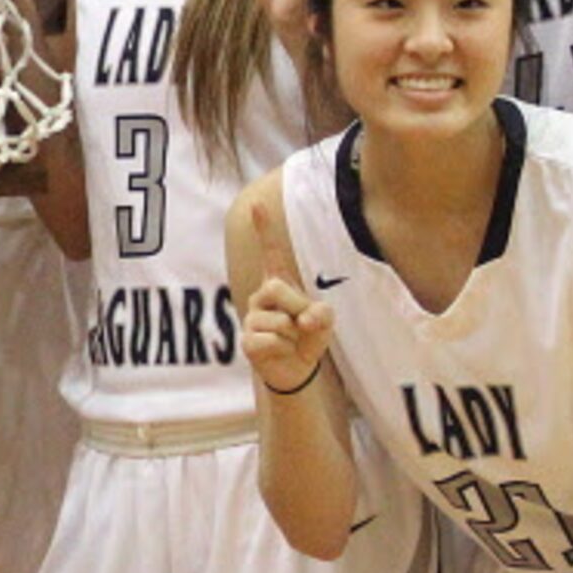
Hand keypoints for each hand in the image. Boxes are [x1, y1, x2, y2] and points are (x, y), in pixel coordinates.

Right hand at [241, 194, 332, 397]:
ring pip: (278, 320)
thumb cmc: (308, 337)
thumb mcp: (325, 320)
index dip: (265, 229)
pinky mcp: (247, 342)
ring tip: (291, 341)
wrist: (297, 368)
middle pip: (276, 287)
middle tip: (303, 325)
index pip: (271, 253)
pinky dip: (284, 348)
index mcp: (279, 284)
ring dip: (294, 335)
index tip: (257, 204)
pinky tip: (281, 351)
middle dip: (297, 306)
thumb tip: (302, 321)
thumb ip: (321, 313)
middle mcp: (260, 297)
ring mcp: (251, 319)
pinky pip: (271, 340)